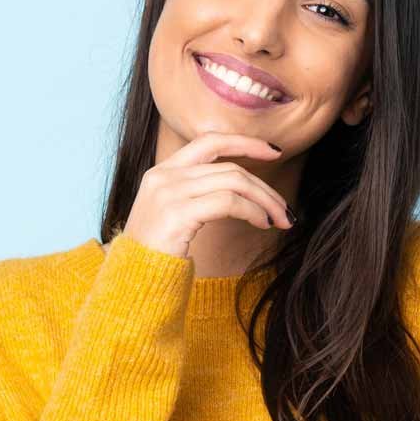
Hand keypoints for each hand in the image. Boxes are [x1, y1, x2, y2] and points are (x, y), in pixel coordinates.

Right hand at [119, 132, 293, 258]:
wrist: (134, 279)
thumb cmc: (158, 252)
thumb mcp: (174, 211)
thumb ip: (197, 192)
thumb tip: (242, 186)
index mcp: (163, 171)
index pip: (210, 141)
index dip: (245, 142)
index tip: (274, 150)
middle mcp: (164, 176)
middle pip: (230, 168)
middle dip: (265, 188)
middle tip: (285, 210)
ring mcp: (169, 192)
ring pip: (234, 182)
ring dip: (265, 202)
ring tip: (279, 220)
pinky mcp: (177, 213)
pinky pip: (228, 202)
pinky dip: (252, 211)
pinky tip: (262, 224)